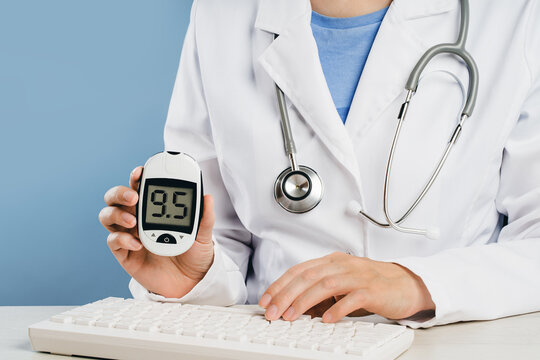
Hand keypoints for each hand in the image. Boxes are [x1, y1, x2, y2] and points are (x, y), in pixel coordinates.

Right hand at [99, 167, 214, 297]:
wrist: (191, 282)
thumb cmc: (194, 254)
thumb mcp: (203, 235)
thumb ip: (204, 217)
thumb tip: (208, 197)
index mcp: (154, 209)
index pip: (140, 187)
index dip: (137, 177)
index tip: (141, 171)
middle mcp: (137, 218)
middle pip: (116, 198)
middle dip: (120, 193)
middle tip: (133, 197)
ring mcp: (129, 235)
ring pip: (108, 216)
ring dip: (116, 214)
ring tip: (133, 221)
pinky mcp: (125, 254)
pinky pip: (113, 241)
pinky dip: (122, 239)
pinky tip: (137, 243)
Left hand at [258, 252, 434, 322]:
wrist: (405, 284)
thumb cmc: (370, 284)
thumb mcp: (341, 283)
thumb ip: (319, 290)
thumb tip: (293, 306)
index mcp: (331, 261)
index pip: (299, 270)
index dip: (280, 284)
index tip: (265, 299)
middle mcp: (342, 265)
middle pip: (308, 276)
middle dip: (286, 294)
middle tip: (272, 311)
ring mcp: (357, 275)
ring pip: (325, 284)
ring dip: (305, 301)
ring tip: (291, 316)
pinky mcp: (372, 289)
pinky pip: (352, 298)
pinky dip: (337, 308)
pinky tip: (326, 319)